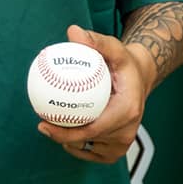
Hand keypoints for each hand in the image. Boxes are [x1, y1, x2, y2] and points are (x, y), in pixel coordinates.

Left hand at [35, 25, 150, 164]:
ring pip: (88, 148)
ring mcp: (124, 143)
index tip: (44, 124)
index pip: (92, 129)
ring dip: (69, 142)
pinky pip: (93, 152)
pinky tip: (65, 135)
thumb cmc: (123, 62)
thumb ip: (95, 41)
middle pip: (88, 140)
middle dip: (61, 137)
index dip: (65, 132)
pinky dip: (78, 146)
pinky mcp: (119, 149)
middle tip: (42, 125)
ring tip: (51, 128)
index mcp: (127, 110)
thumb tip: (73, 31)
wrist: (140, 78)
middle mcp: (127, 131)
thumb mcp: (113, 47)